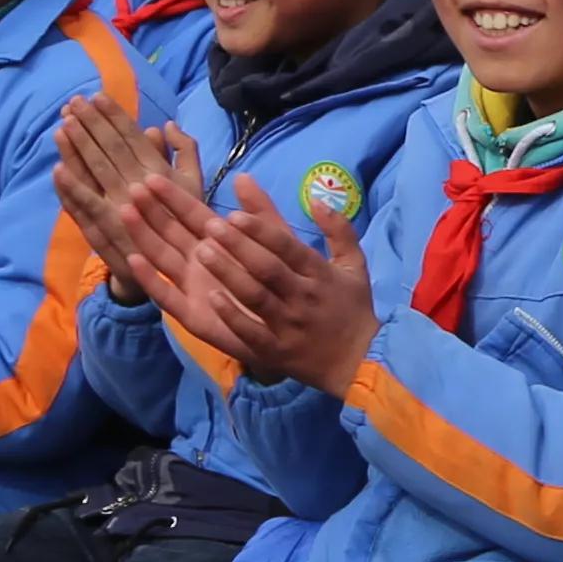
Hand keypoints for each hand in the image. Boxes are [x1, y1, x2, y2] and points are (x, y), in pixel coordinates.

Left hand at [55, 94, 202, 291]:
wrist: (171, 267)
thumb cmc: (182, 221)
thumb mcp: (193, 184)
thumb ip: (184, 152)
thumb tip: (162, 125)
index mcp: (160, 173)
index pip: (132, 137)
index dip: (113, 116)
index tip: (98, 96)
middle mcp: (139, 186)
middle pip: (109, 148)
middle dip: (90, 123)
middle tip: (73, 103)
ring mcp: (119, 207)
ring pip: (93, 170)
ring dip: (76, 146)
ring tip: (62, 124)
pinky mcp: (104, 228)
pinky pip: (84, 204)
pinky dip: (70, 186)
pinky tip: (57, 168)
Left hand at [164, 182, 384, 396]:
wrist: (361, 362)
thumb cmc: (353, 308)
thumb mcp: (355, 264)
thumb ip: (338, 229)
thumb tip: (317, 199)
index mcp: (320, 274)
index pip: (288, 248)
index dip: (261, 230)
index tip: (234, 214)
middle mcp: (303, 297)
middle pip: (267, 268)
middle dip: (237, 245)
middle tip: (209, 226)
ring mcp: (288, 326)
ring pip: (255, 296)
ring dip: (227, 273)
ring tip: (201, 252)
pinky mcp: (276, 351)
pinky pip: (251, 332)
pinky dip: (231, 315)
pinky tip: (210, 298)